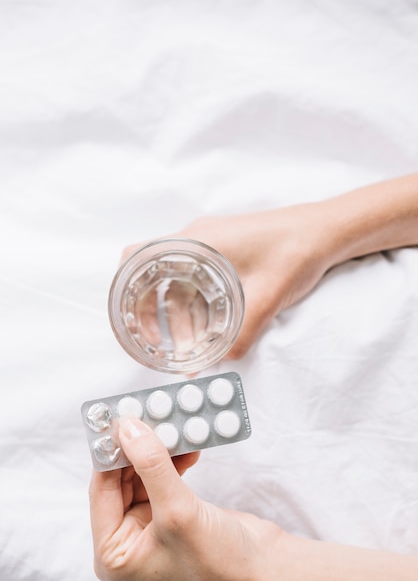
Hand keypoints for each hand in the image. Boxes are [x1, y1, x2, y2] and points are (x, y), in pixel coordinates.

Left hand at [89, 417, 281, 580]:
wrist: (264, 571)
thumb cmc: (219, 565)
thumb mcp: (178, 512)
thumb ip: (151, 466)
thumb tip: (128, 429)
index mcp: (115, 552)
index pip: (102, 489)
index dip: (110, 452)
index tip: (119, 418)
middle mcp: (128, 539)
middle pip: (121, 478)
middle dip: (137, 446)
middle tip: (146, 414)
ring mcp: (151, 526)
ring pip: (144, 473)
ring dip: (157, 449)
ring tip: (169, 425)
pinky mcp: (173, 513)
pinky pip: (164, 477)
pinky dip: (174, 459)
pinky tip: (186, 445)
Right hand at [123, 203, 333, 358]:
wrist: (325, 232)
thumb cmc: (295, 252)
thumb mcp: (266, 298)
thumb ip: (240, 335)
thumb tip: (219, 362)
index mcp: (197, 241)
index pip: (139, 257)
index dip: (128, 292)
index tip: (132, 325)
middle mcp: (197, 240)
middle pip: (157, 279)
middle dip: (156, 317)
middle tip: (161, 349)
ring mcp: (211, 246)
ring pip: (181, 287)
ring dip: (182, 320)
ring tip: (191, 352)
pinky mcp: (226, 255)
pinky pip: (199, 284)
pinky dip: (199, 310)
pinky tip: (209, 334)